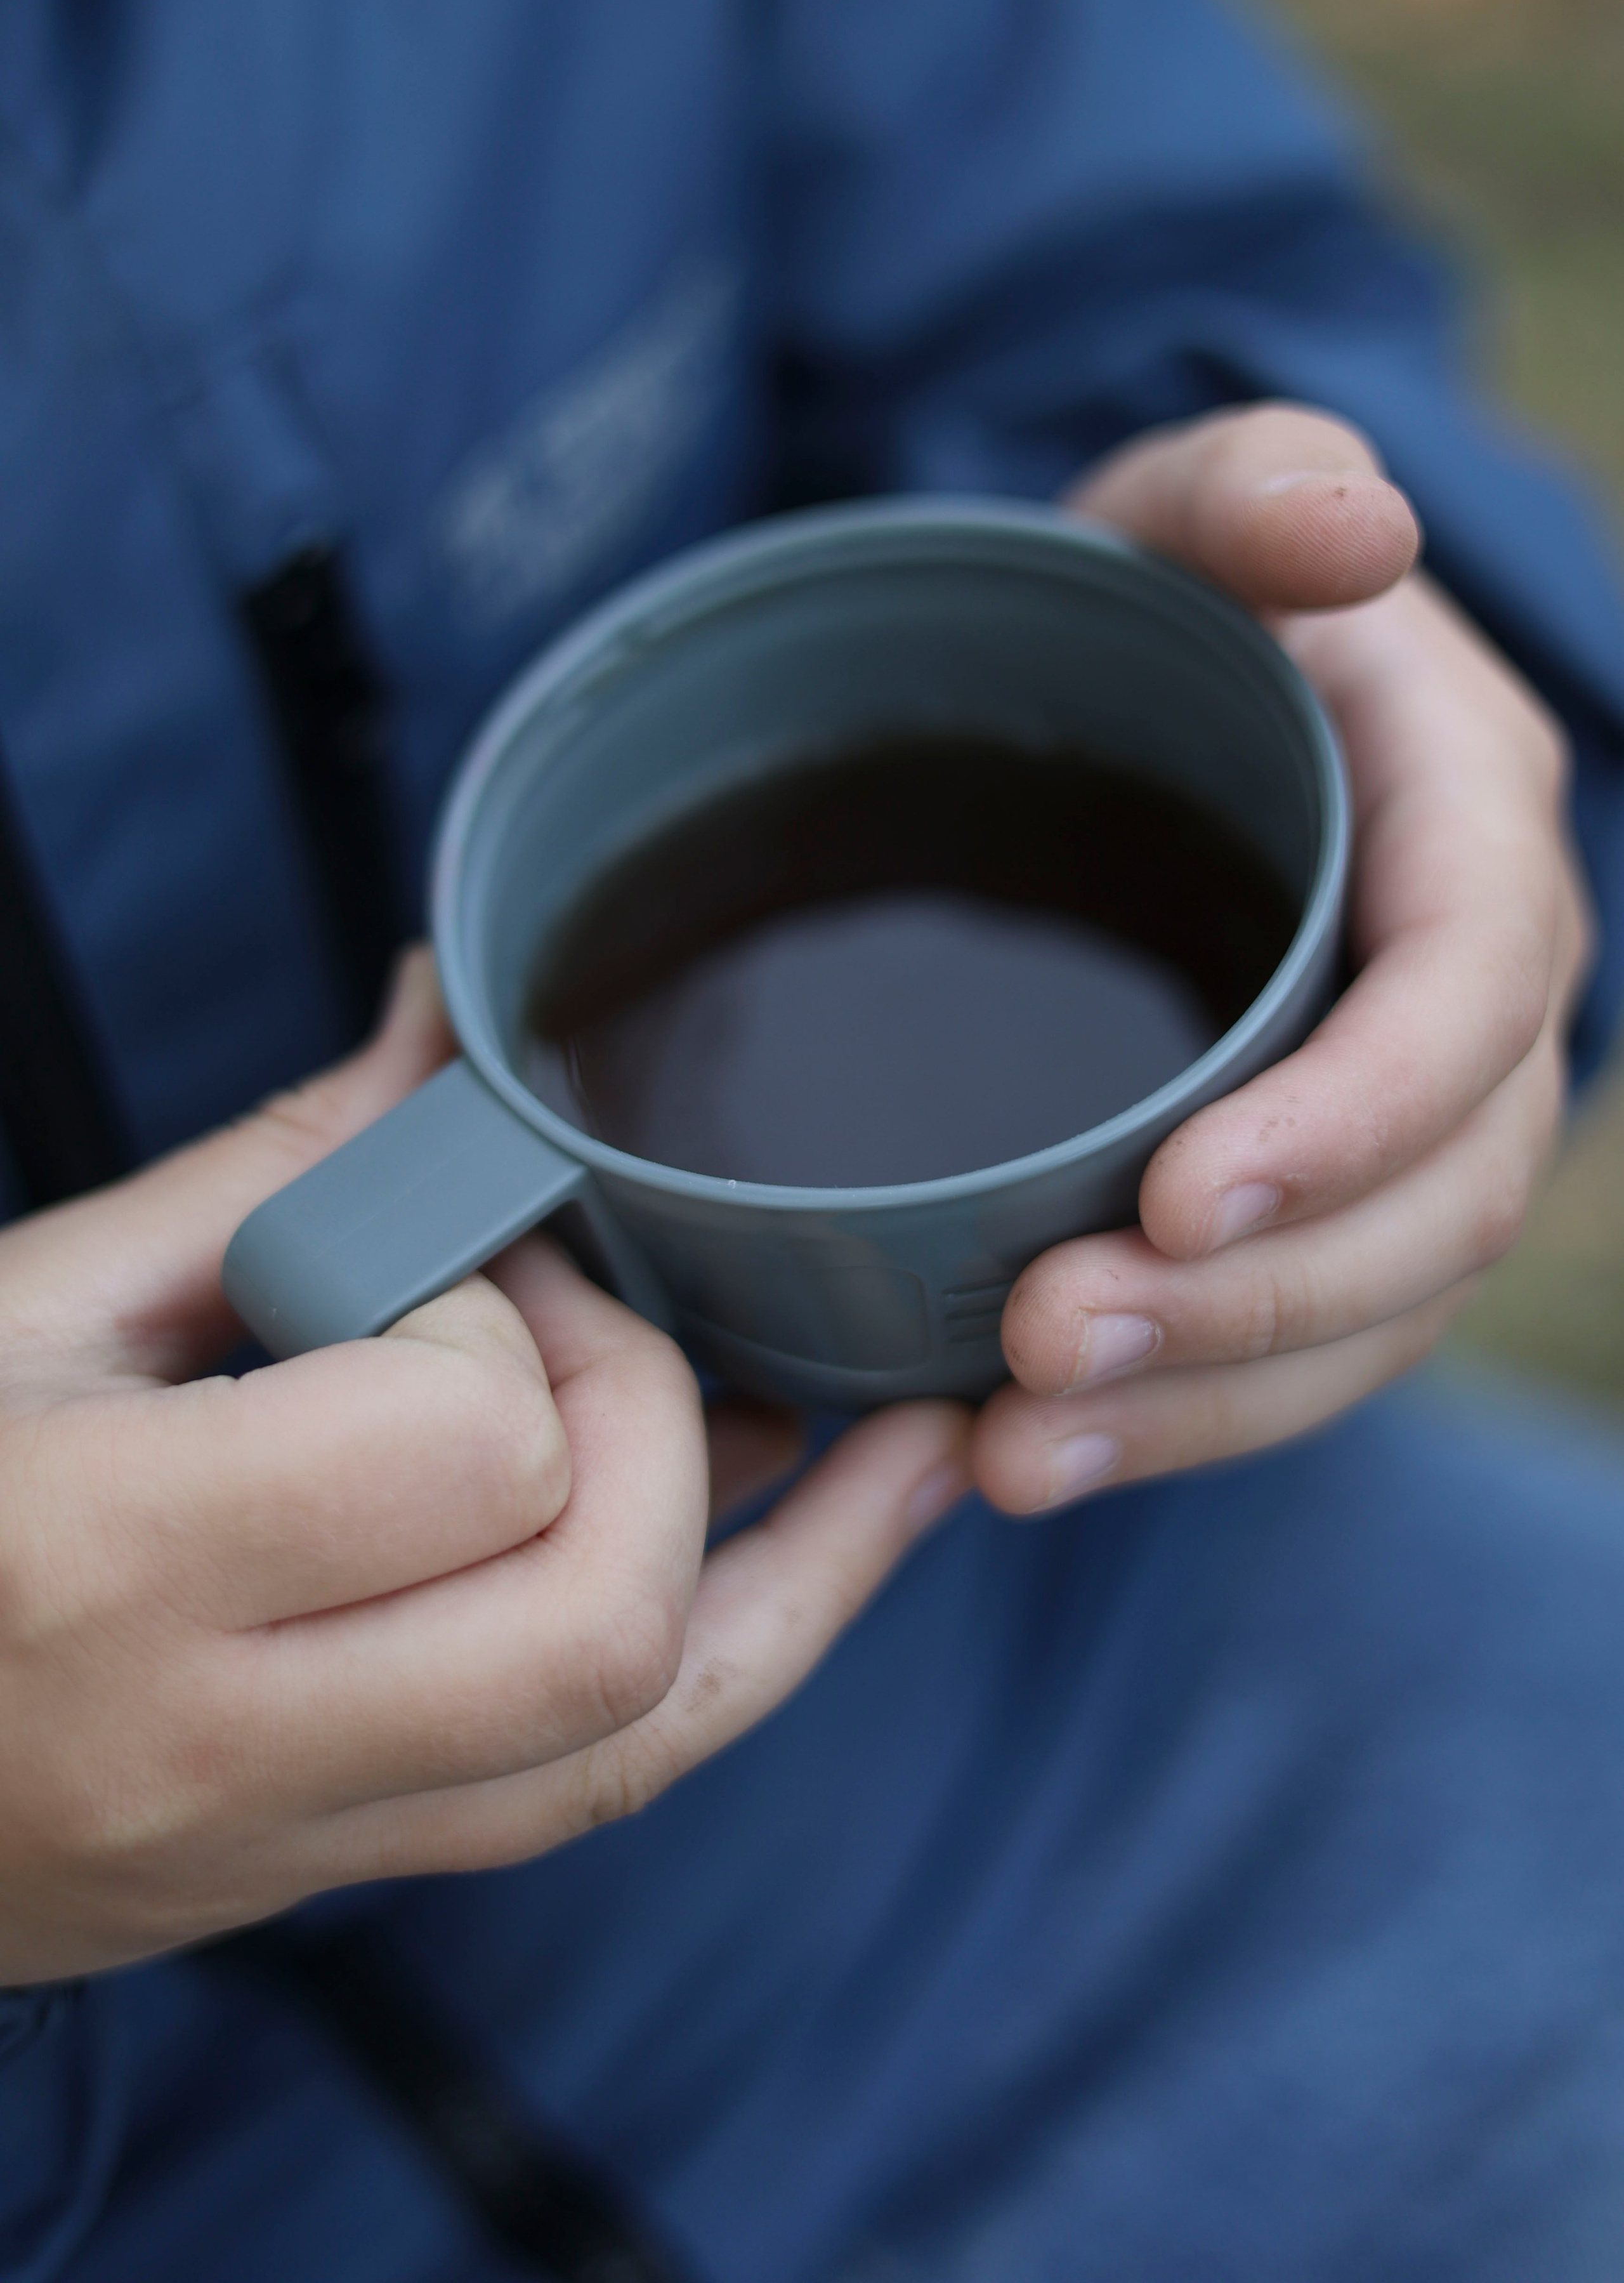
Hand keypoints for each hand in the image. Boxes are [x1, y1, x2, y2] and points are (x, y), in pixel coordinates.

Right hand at [0, 956, 969, 1985]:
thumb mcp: (25, 1304)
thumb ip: (275, 1172)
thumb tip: (451, 1015)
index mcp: (114, 1561)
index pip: (465, 1448)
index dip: (497, 1324)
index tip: (448, 1261)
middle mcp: (221, 1744)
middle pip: (597, 1621)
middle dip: (654, 1433)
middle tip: (584, 1326)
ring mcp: (288, 1845)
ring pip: (637, 1742)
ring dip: (802, 1575)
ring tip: (901, 1438)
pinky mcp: (331, 1875)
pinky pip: (585, 1792)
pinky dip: (730, 1663)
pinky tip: (824, 1550)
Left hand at [974, 404, 1592, 1511]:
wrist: (1126, 719)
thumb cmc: (1159, 611)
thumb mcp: (1185, 515)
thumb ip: (1252, 492)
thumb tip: (1354, 527)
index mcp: (1464, 828)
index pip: (1469, 996)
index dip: (1356, 1116)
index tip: (1181, 1194)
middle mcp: (1465, 1003)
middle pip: (1430, 1203)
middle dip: (1252, 1302)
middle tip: (1044, 1352)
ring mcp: (1402, 1123)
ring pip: (1366, 1314)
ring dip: (1201, 1403)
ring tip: (1012, 1454)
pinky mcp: (1316, 1206)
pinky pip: (1289, 1346)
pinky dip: (1170, 1417)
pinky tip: (1020, 1457)